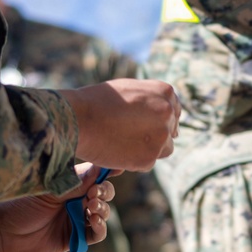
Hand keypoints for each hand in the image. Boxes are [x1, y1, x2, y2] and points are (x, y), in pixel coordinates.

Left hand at [0, 164, 114, 251]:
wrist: (3, 232)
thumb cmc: (20, 204)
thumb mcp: (50, 189)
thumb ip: (75, 181)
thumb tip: (100, 168)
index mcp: (69, 183)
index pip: (94, 174)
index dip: (107, 171)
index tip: (116, 169)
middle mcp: (75, 199)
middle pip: (103, 193)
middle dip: (104, 191)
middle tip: (93, 193)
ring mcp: (76, 219)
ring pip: (103, 212)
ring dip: (103, 209)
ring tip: (91, 207)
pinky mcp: (75, 238)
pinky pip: (96, 234)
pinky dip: (100, 227)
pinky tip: (93, 221)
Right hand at [57, 78, 180, 170]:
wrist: (78, 118)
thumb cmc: (97, 101)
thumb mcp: (129, 89)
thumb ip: (150, 99)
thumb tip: (167, 114)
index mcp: (164, 92)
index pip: (173, 110)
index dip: (159, 119)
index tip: (146, 124)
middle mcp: (167, 113)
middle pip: (170, 131)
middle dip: (154, 135)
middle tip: (130, 136)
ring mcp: (160, 136)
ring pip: (164, 149)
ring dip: (149, 149)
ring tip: (123, 143)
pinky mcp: (148, 158)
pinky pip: (147, 163)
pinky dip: (134, 161)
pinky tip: (117, 151)